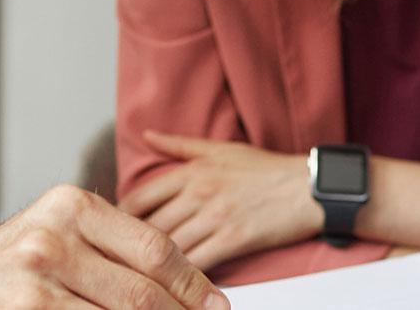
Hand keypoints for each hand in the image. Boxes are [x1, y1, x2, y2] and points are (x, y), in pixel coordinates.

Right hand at [0, 185, 227, 309]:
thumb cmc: (0, 271)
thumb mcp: (52, 238)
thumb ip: (108, 250)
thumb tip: (181, 287)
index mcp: (70, 205)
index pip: (154, 248)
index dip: (194, 284)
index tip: (216, 306)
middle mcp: (54, 236)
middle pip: (144, 291)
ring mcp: (37, 279)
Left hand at [117, 131, 320, 270]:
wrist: (309, 188)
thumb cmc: (266, 170)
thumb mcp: (219, 149)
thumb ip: (178, 145)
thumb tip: (146, 135)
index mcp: (190, 171)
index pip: (138, 198)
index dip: (118, 219)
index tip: (110, 234)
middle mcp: (198, 192)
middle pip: (147, 225)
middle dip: (127, 246)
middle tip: (115, 262)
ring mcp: (214, 217)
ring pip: (168, 247)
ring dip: (150, 265)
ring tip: (136, 277)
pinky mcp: (233, 240)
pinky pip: (196, 263)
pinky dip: (180, 277)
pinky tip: (171, 285)